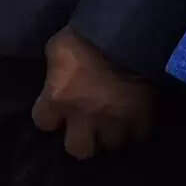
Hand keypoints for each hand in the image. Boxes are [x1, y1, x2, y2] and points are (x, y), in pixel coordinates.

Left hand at [33, 27, 156, 157]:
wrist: (126, 34)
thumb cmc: (83, 38)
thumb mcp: (57, 51)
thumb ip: (56, 73)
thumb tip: (59, 80)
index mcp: (58, 98)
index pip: (43, 123)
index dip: (49, 118)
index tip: (55, 112)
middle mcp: (84, 116)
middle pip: (79, 150)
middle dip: (82, 141)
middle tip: (86, 128)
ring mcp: (115, 120)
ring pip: (112, 145)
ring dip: (111, 135)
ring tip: (112, 124)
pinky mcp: (142, 118)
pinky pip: (139, 136)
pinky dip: (136, 130)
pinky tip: (133, 121)